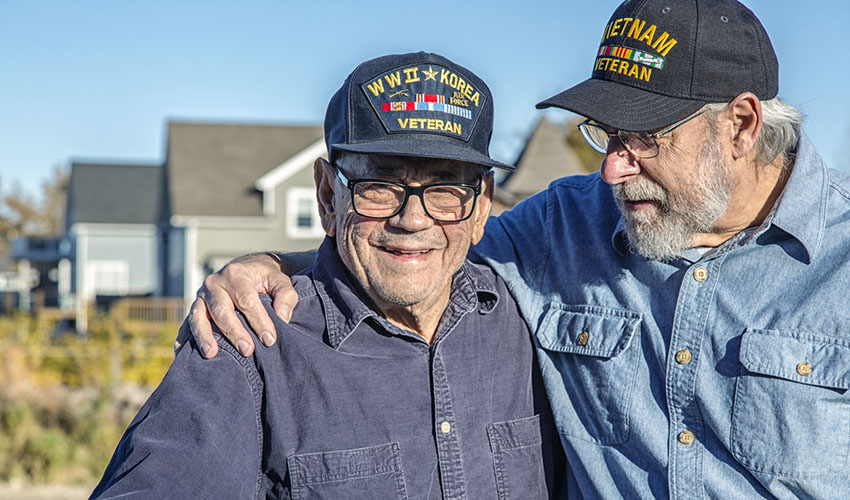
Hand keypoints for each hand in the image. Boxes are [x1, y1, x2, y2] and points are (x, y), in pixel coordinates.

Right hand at [173, 252, 298, 357]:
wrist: (247, 268)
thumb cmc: (266, 278)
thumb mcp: (280, 281)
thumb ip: (286, 296)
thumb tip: (282, 318)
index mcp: (236, 274)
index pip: (247, 300)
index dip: (258, 321)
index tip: (269, 340)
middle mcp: (214, 283)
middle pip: (221, 310)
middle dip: (233, 332)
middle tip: (247, 351)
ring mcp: (201, 296)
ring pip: (198, 316)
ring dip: (204, 336)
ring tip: (211, 355)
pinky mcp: (195, 308)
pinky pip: (186, 323)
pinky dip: (183, 338)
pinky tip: (181, 354)